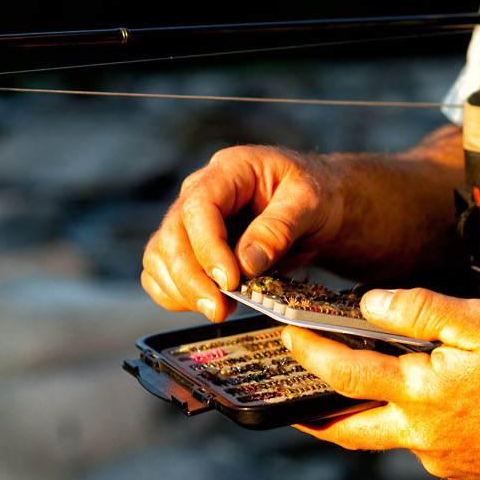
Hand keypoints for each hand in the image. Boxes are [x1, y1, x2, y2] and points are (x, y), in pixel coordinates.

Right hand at [141, 145, 345, 321]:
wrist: (319, 204)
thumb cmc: (315, 195)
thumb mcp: (310, 202)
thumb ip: (278, 228)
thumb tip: (246, 263)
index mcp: (230, 170)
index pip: (199, 206)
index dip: (208, 247)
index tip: (229, 280)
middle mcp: (200, 192)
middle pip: (171, 235)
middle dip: (190, 278)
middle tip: (219, 309)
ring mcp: (191, 221)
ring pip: (160, 256)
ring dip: (182, 290)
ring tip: (220, 309)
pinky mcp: (190, 247)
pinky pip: (162, 273)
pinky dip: (176, 295)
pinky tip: (207, 304)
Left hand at [283, 287, 479, 479]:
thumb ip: (420, 310)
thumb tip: (370, 305)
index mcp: (420, 394)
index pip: (345, 373)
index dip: (311, 353)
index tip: (290, 337)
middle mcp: (421, 435)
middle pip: (348, 430)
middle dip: (312, 415)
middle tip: (291, 398)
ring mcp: (439, 458)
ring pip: (387, 437)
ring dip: (368, 415)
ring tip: (358, 388)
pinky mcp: (459, 469)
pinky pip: (422, 445)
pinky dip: (411, 423)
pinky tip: (427, 400)